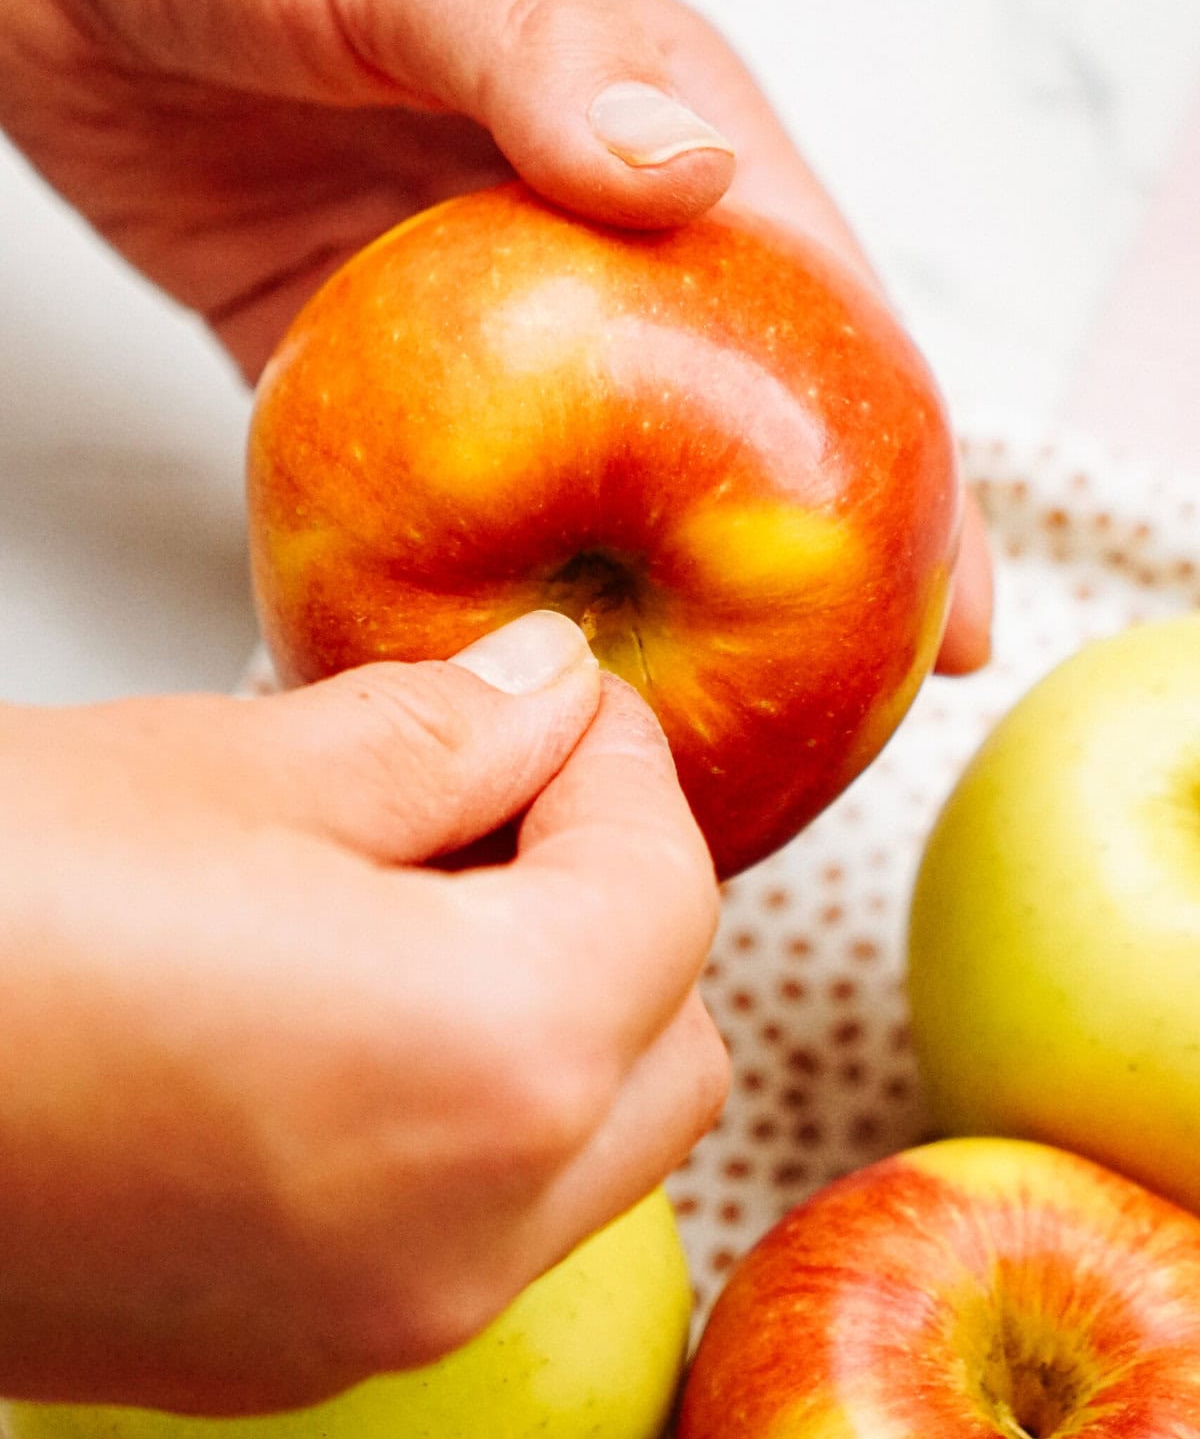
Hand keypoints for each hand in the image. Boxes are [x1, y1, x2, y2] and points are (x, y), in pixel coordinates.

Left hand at [0, 0, 989, 667]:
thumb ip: (546, 55)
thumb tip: (693, 181)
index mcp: (654, 128)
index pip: (821, 319)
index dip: (903, 477)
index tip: (945, 625)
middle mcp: (584, 236)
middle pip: (725, 434)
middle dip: (789, 588)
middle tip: (830, 739)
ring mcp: (473, 311)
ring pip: (583, 489)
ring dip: (628, 614)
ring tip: (667, 750)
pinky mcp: (346, 354)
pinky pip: (419, 496)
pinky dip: (448, 584)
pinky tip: (474, 675)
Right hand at [0, 613, 726, 1413]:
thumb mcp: (233, 767)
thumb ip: (444, 732)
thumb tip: (551, 691)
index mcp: (486, 1062)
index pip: (667, 890)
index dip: (624, 765)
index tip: (559, 699)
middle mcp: (466, 1235)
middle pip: (669, 1041)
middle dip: (617, 897)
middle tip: (500, 792)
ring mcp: (378, 1320)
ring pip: (593, 1149)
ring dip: (557, 1008)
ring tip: (419, 892)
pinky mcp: (286, 1355)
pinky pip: (475, 1225)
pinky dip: (471, 1108)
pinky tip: (349, 1004)